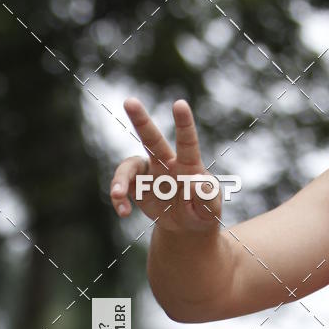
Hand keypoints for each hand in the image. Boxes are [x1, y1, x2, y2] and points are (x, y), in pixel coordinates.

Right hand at [110, 98, 221, 233]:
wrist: (186, 228)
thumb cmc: (203, 212)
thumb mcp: (211, 210)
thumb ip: (207, 198)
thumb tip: (196, 182)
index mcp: (189, 165)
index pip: (187, 142)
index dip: (184, 124)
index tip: (180, 104)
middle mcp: (166, 164)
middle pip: (152, 139)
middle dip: (141, 120)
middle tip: (129, 101)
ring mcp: (150, 174)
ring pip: (130, 166)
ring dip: (120, 179)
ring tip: (117, 194)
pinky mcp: (137, 187)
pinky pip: (123, 188)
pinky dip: (119, 199)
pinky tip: (123, 212)